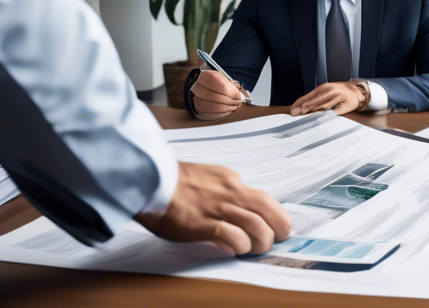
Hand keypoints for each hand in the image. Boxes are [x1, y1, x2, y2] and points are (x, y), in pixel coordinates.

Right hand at [135, 162, 292, 255]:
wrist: (148, 180)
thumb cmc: (172, 181)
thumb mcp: (207, 179)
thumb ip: (225, 196)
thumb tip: (236, 217)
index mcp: (230, 180)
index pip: (263, 198)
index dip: (274, 215)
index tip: (277, 226)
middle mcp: (229, 191)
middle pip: (267, 209)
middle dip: (280, 227)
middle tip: (279, 239)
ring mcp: (217, 207)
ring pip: (255, 225)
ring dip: (261, 241)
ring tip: (256, 249)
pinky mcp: (202, 223)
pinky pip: (232, 236)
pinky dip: (239, 245)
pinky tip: (236, 249)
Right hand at [190, 70, 245, 120]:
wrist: (198, 86)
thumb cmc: (213, 82)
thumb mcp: (221, 78)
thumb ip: (231, 85)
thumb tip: (240, 95)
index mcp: (205, 76)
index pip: (222, 87)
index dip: (234, 93)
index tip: (240, 96)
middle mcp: (198, 87)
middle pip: (218, 98)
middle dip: (232, 101)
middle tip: (238, 102)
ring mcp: (195, 98)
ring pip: (215, 107)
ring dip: (228, 108)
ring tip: (234, 106)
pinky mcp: (197, 108)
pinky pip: (211, 114)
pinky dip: (222, 113)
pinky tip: (227, 110)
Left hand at [290, 82, 363, 115]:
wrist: (358, 91)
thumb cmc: (340, 93)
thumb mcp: (327, 92)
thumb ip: (315, 99)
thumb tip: (300, 108)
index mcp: (324, 87)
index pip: (309, 95)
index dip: (300, 103)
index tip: (293, 110)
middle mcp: (331, 90)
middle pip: (315, 100)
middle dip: (305, 107)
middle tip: (297, 113)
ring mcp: (339, 97)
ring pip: (324, 105)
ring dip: (314, 111)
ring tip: (306, 115)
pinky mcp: (346, 104)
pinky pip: (335, 110)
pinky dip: (327, 114)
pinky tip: (321, 117)